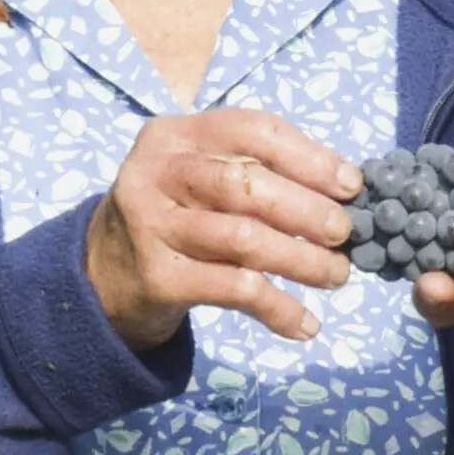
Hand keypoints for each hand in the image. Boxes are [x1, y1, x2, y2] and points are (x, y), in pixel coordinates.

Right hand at [84, 106, 360, 350]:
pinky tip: (306, 323)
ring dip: (302, 260)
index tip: (352, 185)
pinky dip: (278, 308)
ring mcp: (152, 225)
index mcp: (177, 134)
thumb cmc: (176, 214)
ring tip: (337, 275)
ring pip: (243, 238)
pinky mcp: (157, 277)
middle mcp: (158, 172)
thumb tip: (345, 191)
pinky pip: (233, 290)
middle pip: (247, 184)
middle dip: (308, 210)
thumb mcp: (201, 175)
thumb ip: (258, 171)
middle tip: (346, 234)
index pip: (253, 130)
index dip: (310, 157)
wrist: (101, 274)